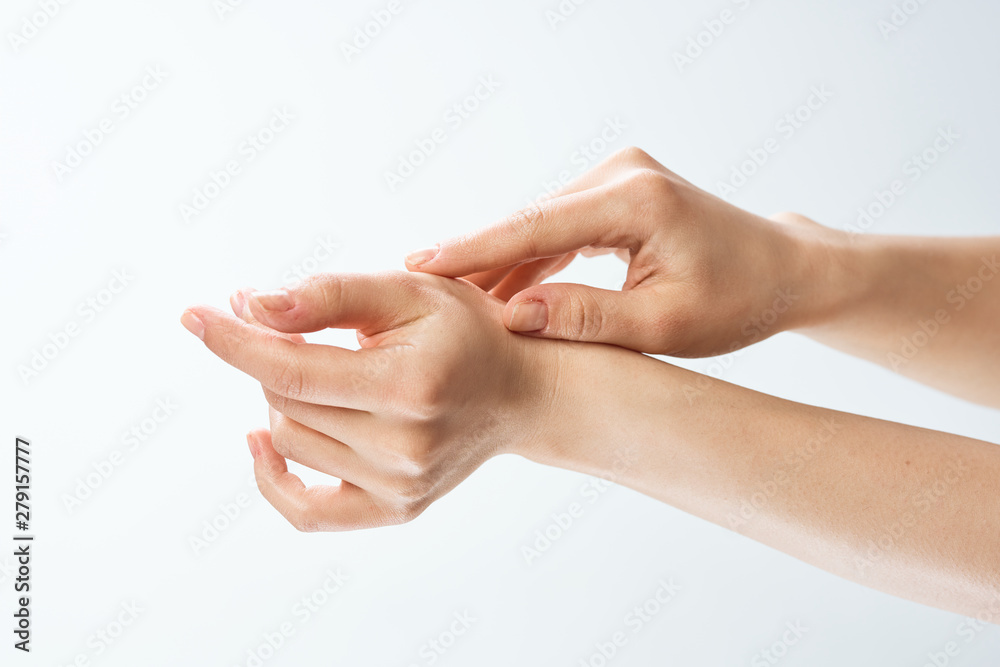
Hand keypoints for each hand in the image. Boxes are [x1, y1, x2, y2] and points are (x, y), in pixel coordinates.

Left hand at [179, 272, 557, 530]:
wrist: (520, 392)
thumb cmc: (464, 332)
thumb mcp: (408, 291)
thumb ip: (330, 295)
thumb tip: (252, 306)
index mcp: (408, 387)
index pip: (290, 369)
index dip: (234, 340)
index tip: (195, 315)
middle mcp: (404, 446)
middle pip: (284, 403)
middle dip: (271, 357)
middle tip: (294, 327)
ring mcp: (400, 486)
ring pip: (289, 442)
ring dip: (285, 399)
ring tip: (324, 369)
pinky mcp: (395, 509)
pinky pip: (307, 511)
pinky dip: (273, 478)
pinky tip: (261, 441)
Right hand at [405, 147, 846, 356]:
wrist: (780, 270)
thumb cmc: (737, 302)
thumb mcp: (666, 325)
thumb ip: (588, 317)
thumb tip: (513, 314)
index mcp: (638, 201)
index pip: (538, 227)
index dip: (474, 249)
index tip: (417, 265)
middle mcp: (622, 174)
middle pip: (529, 222)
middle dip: (474, 260)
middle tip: (412, 295)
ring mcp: (617, 178)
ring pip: (538, 227)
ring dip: (497, 265)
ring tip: (443, 304)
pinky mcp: (614, 192)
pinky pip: (557, 230)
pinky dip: (527, 261)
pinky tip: (493, 293)